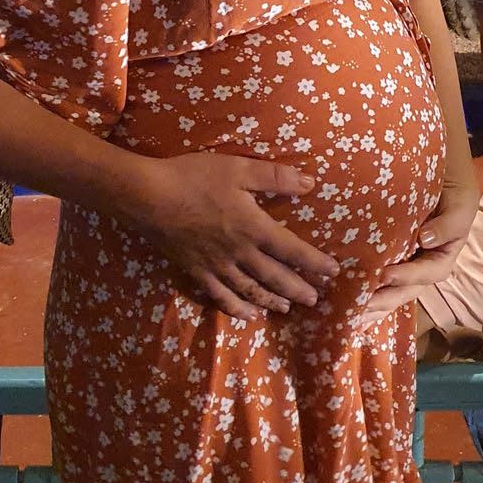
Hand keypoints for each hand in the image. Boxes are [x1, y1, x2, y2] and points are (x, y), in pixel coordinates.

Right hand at [132, 153, 340, 321]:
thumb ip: (275, 177)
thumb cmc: (194, 178)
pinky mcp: (196, 271)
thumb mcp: (238, 168)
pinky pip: (220, 296)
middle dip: (298, 288)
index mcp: (253, 227)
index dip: (314, 263)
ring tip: (287, 308)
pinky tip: (247, 314)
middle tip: (316, 300)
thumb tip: (310, 182)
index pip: (292, 250)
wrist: (149, 197)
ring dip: (272, 300)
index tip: (333, 272)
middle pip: (275, 276)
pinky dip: (236, 308)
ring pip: (251, 290)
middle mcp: (239, 253)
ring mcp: (217, 266)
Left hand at [360, 174, 480, 321]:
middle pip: (406, 289)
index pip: (428, 273)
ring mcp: (405, 260)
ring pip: (391, 288)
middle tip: (361, 307)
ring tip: (350, 311)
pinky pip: (377, 271)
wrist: (442, 170)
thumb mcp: (460, 204)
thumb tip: (426, 240)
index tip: (386, 275)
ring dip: (372, 302)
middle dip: (385, 300)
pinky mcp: (387, 253)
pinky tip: (345, 296)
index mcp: (442, 257)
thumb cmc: (454, 189)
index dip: (408, 277)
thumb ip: (449, 224)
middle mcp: (423, 264)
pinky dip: (364, 286)